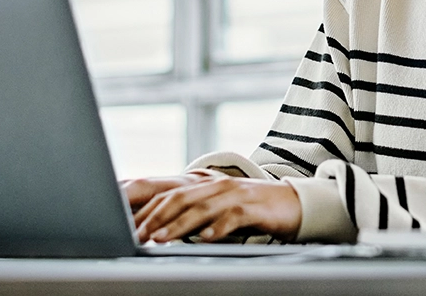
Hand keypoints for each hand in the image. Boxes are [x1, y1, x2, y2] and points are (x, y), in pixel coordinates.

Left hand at [122, 172, 301, 243]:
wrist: (295, 203)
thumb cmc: (254, 210)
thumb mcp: (221, 210)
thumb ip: (197, 215)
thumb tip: (165, 230)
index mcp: (205, 186)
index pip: (169, 196)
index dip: (148, 211)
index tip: (130, 228)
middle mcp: (216, 186)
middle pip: (179, 200)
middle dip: (156, 218)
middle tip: (138, 236)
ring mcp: (235, 195)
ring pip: (201, 208)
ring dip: (178, 225)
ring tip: (160, 238)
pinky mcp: (253, 207)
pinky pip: (231, 217)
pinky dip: (216, 228)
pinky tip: (203, 239)